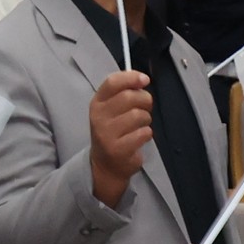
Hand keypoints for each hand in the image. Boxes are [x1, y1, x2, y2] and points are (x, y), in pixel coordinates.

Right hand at [84, 68, 156, 204]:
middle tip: (145, 108)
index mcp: (97, 103)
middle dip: (144, 100)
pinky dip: (146, 134)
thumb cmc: (113, 131)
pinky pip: (143, 133)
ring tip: (140, 125)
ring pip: (138, 115)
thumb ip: (124, 92)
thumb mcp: (111, 109)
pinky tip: (139, 137)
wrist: (106, 165)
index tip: (145, 80)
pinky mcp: (119, 149)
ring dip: (146, 119)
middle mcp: (99, 117)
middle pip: (129, 97)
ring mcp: (107, 134)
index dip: (131, 77)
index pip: (112, 82)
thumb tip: (142, 79)